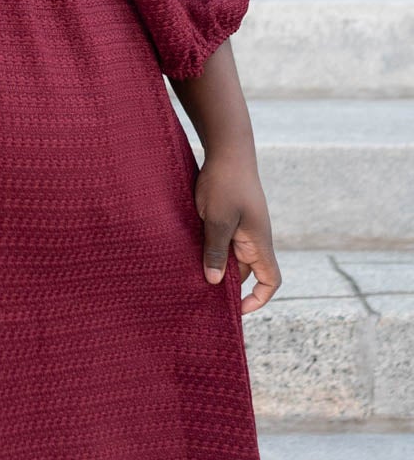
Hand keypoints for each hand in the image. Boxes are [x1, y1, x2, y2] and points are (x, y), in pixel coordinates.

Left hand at [193, 148, 281, 314]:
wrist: (228, 149)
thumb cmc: (226, 183)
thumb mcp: (217, 219)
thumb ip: (215, 251)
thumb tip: (213, 282)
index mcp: (259, 242)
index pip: (271, 280)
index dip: (258, 298)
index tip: (237, 309)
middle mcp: (254, 238)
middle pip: (245, 273)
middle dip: (227, 285)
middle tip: (200, 295)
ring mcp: (243, 228)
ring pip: (231, 257)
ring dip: (214, 265)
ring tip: (190, 275)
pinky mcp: (230, 218)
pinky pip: (222, 241)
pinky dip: (209, 250)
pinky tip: (188, 252)